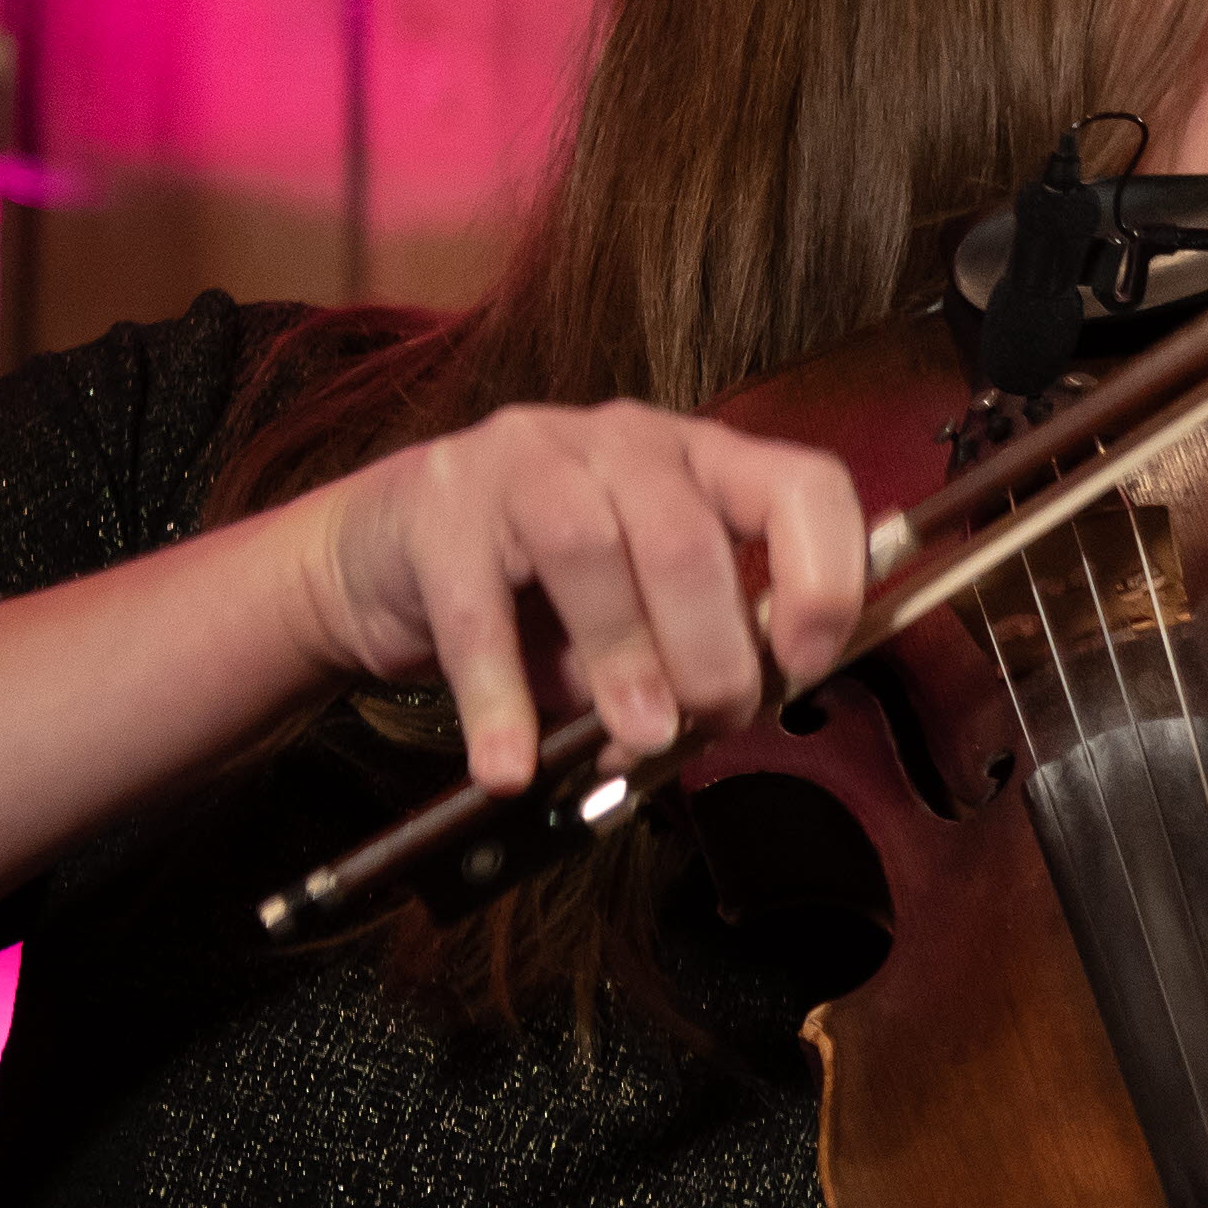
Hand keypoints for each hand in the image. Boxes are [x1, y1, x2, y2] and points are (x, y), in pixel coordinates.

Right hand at [288, 400, 872, 787]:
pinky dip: (498, 700)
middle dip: (712, 650)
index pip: (802, 486)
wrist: (385, 554)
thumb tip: (709, 725)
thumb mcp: (636, 616)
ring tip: (637, 739)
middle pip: (688, 537)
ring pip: (591, 549)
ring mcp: (524, 456)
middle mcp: (624, 442)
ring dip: (623, 659)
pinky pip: (474, 610)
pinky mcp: (435, 503)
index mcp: (702, 461)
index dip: (822, 577)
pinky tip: (510, 766)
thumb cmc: (538, 592)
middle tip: (711, 724)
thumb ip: (685, 655)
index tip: (804, 666)